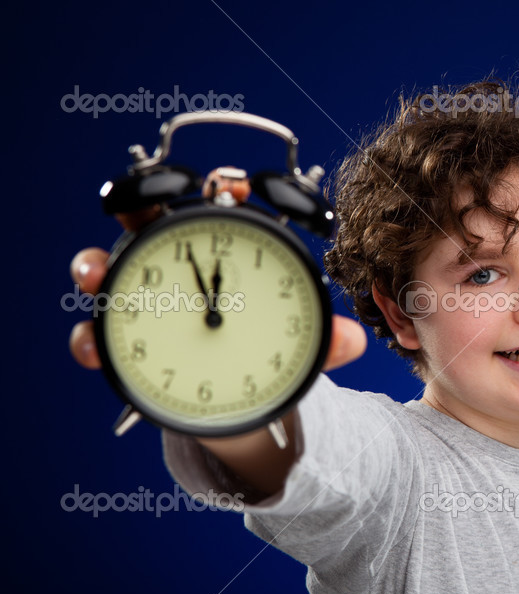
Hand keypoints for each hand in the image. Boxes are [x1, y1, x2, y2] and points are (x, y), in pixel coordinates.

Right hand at [69, 167, 365, 371]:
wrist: (238, 404)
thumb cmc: (263, 354)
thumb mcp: (298, 343)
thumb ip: (323, 339)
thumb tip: (354, 340)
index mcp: (222, 258)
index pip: (219, 213)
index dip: (224, 191)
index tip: (239, 189)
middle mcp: (175, 271)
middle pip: (145, 224)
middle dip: (133, 205)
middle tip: (137, 205)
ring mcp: (142, 304)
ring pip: (106, 274)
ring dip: (93, 268)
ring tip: (94, 277)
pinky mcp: (122, 345)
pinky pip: (94, 340)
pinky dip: (89, 342)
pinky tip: (96, 347)